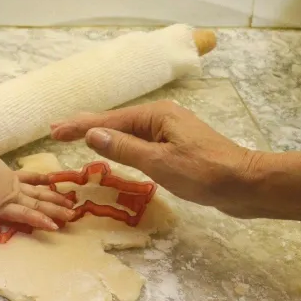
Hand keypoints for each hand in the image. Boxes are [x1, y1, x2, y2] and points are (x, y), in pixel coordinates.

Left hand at [0, 155, 74, 245]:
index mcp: (6, 207)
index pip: (26, 215)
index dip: (40, 221)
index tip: (55, 227)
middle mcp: (16, 196)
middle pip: (38, 205)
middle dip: (55, 211)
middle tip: (72, 215)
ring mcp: (17, 184)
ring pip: (39, 192)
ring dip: (54, 197)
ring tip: (70, 201)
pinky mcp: (14, 175)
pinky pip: (30, 177)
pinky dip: (41, 178)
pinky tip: (51, 178)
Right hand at [50, 102, 265, 217]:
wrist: (247, 184)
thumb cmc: (205, 173)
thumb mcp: (160, 162)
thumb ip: (124, 148)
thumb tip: (92, 134)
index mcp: (156, 115)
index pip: (109, 121)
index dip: (80, 126)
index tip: (54, 130)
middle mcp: (162, 117)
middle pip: (116, 120)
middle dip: (86, 125)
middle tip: (57, 129)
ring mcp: (170, 132)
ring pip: (128, 131)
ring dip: (102, 134)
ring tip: (77, 135)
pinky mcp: (177, 147)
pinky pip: (140, 141)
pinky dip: (120, 143)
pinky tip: (114, 147)